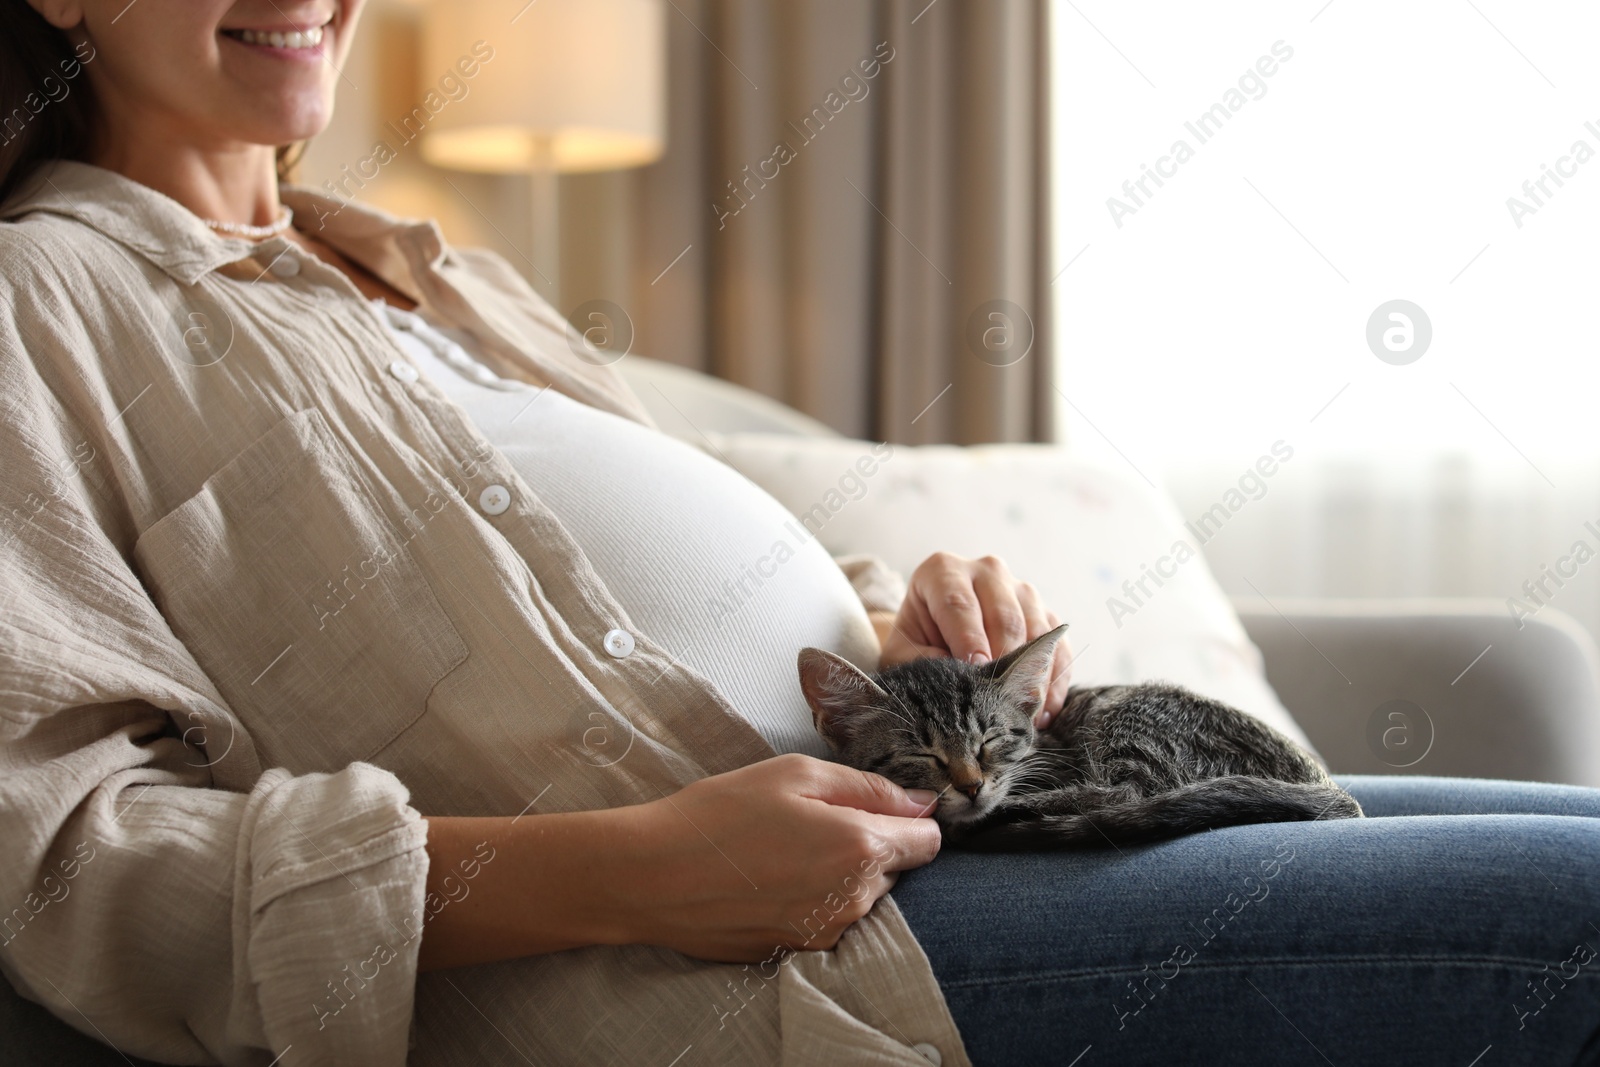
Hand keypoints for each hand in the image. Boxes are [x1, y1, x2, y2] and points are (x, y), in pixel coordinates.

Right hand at [606, 754, 941, 961]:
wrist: (652, 877)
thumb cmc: (718, 815)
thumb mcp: (794, 774)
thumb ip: (867, 786)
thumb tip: (921, 801)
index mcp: (859, 846)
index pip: (928, 839)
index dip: (910, 817)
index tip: (879, 805)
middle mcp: (854, 898)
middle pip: (895, 868)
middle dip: (869, 842)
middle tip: (812, 821)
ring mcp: (827, 931)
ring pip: (861, 895)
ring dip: (840, 873)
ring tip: (784, 851)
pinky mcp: (798, 951)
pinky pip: (828, 918)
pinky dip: (812, 899)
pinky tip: (770, 880)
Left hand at [875, 552, 1072, 726]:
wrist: (938, 634)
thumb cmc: (917, 642)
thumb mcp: (902, 652)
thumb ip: (920, 661)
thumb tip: (957, 676)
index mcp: (944, 571)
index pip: (959, 604)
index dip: (969, 640)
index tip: (975, 671)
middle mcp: (987, 571)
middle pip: (1005, 616)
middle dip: (1004, 662)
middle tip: (1000, 702)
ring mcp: (1022, 590)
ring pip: (1037, 630)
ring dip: (1033, 675)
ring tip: (1023, 714)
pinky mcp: (1046, 613)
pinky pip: (1059, 646)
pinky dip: (1054, 680)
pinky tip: (1043, 712)